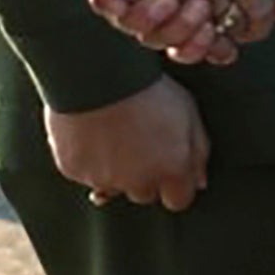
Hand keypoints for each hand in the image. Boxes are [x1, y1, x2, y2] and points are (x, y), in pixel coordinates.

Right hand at [45, 78, 207, 213]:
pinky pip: (84, 174)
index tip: (168, 168)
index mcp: (171, 170)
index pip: (178, 201)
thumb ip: (197, 151)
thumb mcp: (188, 112)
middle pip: (144, 194)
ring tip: (113, 134)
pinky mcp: (75, 171)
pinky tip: (91, 133)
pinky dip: (88, 160)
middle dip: (144, 177)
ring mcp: (104, 179)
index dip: (174, 185)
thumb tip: (199, 182)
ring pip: (113, 186)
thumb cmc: (148, 89)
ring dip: (115, 170)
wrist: (97, 73)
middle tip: (138, 144)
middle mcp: (138, 182)